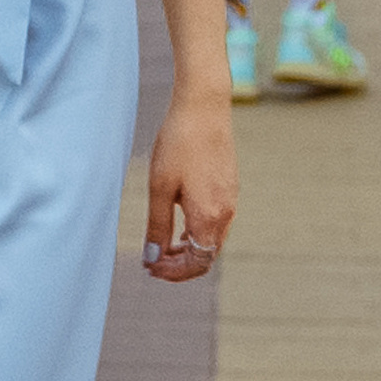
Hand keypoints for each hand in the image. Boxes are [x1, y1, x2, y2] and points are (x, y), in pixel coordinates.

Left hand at [143, 85, 235, 280]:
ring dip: (188, 249)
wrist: (204, 108)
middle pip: (207, 256)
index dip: (174, 272)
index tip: (150, 269)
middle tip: (152, 262)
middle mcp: (226, 213)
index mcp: (209, 216)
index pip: (197, 263)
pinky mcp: (229, 188)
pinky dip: (197, 232)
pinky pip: (216, 223)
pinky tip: (178, 224)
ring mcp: (231, 200)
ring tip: (162, 246)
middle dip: (180, 265)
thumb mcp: (160, 188)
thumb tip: (153, 258)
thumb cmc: (178, 144)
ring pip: (212, 240)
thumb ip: (158, 226)